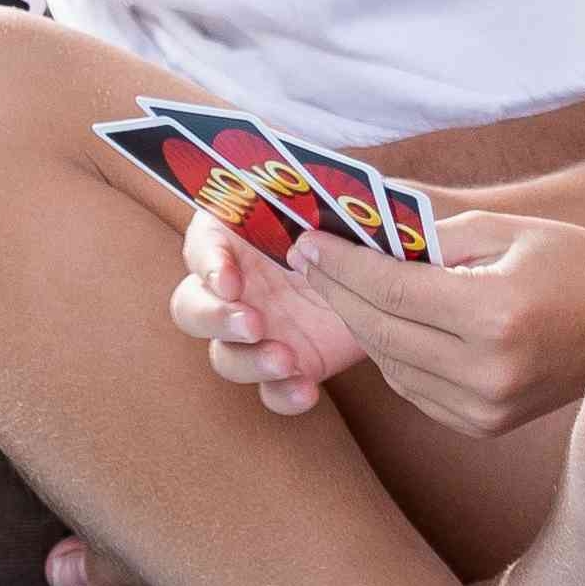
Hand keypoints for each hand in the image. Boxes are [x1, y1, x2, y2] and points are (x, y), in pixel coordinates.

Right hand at [171, 204, 372, 414]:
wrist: (394, 276)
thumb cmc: (356, 225)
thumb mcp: (340, 202)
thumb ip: (321, 195)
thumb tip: (322, 190)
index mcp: (240, 235)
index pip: (202, 245)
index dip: (209, 263)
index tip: (231, 280)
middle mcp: (238, 286)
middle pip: (191, 307)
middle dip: (214, 318)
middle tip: (253, 323)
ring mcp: (258, 330)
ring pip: (224, 356)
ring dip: (247, 361)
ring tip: (286, 360)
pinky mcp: (287, 365)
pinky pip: (269, 391)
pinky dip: (281, 395)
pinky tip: (305, 390)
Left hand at [292, 213, 584, 445]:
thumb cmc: (572, 263)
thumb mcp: (505, 230)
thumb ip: (432, 236)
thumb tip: (364, 236)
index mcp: (494, 314)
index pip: (391, 289)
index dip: (342, 264)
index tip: (308, 241)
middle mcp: (488, 371)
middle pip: (382, 332)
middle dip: (338, 293)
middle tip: (309, 260)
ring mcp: (487, 408)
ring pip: (392, 367)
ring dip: (361, 326)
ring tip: (341, 287)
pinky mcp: (485, 425)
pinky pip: (416, 391)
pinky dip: (393, 357)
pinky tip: (384, 324)